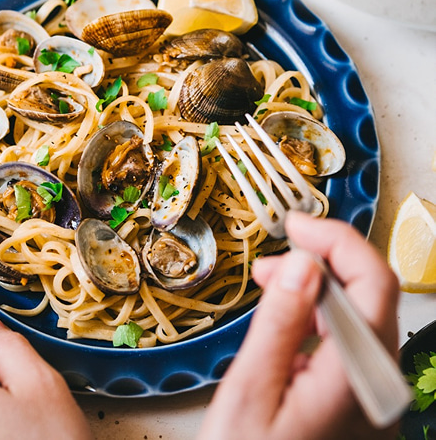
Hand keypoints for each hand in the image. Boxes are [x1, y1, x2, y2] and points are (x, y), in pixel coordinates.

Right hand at [198, 213, 399, 439]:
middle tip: (278, 248)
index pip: (374, 285)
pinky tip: (286, 316)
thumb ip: (282, 323)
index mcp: (356, 380)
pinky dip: (320, 315)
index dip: (339, 242)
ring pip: (362, 315)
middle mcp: (377, 386)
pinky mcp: (359, 402)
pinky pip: (350, 341)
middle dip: (325, 259)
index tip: (296, 225)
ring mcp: (372, 397)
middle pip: (374, 295)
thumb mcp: (251, 391)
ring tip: (270, 280)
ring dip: (320, 285)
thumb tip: (305, 262)